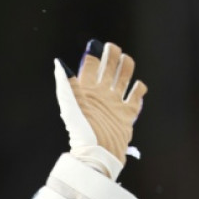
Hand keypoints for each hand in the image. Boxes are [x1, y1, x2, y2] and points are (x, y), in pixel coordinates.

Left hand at [54, 39, 146, 178]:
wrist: (98, 154)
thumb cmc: (81, 132)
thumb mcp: (71, 106)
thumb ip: (66, 84)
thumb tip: (59, 63)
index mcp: (86, 92)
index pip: (91, 67)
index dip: (93, 55)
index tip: (95, 44)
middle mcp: (101, 95)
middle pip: (109, 69)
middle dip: (111, 56)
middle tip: (113, 48)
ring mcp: (115, 103)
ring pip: (124, 79)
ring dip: (126, 67)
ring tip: (126, 60)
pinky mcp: (127, 114)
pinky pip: (136, 96)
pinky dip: (139, 89)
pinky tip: (137, 87)